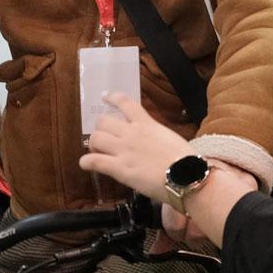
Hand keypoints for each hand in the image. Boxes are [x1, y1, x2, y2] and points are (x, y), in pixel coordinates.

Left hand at [77, 93, 192, 199]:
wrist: (187, 175)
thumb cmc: (185, 159)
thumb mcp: (169, 137)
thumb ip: (155, 134)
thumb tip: (151, 140)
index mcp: (146, 124)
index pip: (125, 103)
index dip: (112, 98)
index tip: (105, 96)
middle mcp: (132, 133)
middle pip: (103, 121)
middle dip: (100, 129)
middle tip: (104, 140)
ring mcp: (124, 150)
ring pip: (95, 138)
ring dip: (93, 144)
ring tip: (97, 152)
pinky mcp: (119, 168)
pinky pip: (94, 161)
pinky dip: (86, 162)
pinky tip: (86, 164)